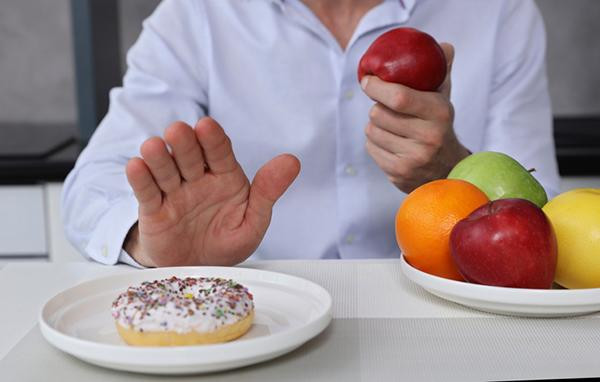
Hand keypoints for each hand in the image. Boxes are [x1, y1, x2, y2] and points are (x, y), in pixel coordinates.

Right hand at [124, 117, 299, 266]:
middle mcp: (198, 179)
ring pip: (165, 169)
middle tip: (179, 132)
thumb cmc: (227, 241)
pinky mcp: (153, 210)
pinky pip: (146, 192)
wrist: (199, 269)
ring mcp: (174, 192)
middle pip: (190, 156)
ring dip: (159, 157)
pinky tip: (136, 166)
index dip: (213, 139)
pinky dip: (141, 179)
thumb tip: (293, 161)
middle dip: (184, 144)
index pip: (220, 152)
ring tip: (154, 147)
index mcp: (225, 176)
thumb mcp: (253, 220)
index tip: (207, 126)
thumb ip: (268, 191)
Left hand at [361, 43, 469, 192]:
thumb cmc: (439, 126)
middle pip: (378, 114)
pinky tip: (389, 142)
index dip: (377, 87)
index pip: (399, 97)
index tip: (368, 80)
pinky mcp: (399, 173)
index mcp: (439, 113)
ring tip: (390, 126)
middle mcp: (428, 137)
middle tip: (385, 107)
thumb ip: (441, 72)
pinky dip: (374, 143)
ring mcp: (413, 158)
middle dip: (377, 108)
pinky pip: (371, 148)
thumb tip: (445, 46)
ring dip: (375, 126)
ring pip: (372, 131)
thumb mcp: (443, 99)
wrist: (448, 170)